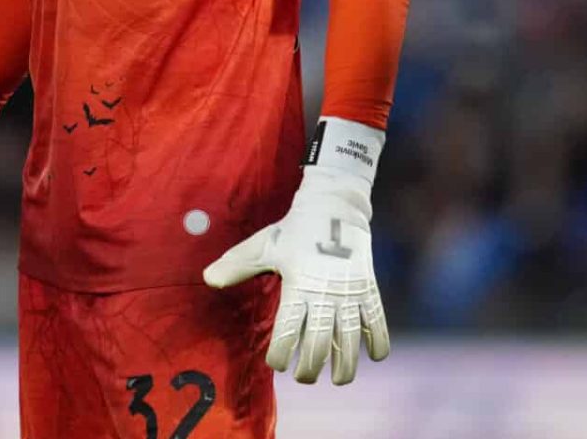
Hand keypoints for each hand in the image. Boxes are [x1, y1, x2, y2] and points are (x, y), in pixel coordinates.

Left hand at [203, 120, 389, 384]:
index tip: (277, 364)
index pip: (288, 332)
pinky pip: (378, 322)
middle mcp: (325, 294)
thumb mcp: (264, 246)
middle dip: (311, 368)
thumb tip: (208, 279)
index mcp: (298, 286)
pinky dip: (378, 342)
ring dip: (346, 365)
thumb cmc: (295, 230)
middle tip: (304, 378)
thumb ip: (237, 265)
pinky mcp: (369, 289)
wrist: (334, 207)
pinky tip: (374, 356)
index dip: (282, 355)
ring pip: (350, 340)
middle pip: (320, 344)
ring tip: (339, 379)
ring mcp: (350, 293)